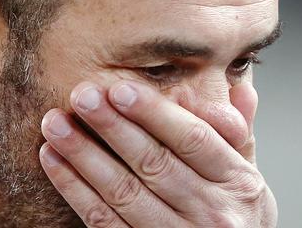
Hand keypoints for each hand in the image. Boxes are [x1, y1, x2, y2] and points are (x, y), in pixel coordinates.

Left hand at [39, 80, 277, 226]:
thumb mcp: (248, 174)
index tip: (121, 89)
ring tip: (55, 124)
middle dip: (112, 126)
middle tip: (81, 95)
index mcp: (237, 182)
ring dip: (84, 156)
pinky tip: (54, 160)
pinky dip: (75, 190)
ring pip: (124, 193)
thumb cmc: (237, 215)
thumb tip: (238, 86)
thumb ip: (238, 133)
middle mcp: (211, 212)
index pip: (193, 139)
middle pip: (154, 163)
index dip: (155, 113)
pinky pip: (104, 223)